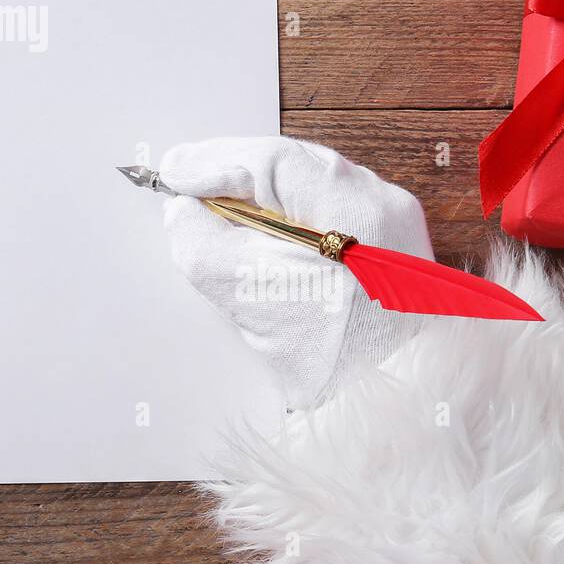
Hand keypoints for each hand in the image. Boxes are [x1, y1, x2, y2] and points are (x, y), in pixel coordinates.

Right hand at [160, 136, 432, 409]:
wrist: (392, 403)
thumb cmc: (330, 355)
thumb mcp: (251, 296)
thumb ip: (204, 243)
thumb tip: (182, 208)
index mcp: (356, 207)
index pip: (271, 161)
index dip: (214, 162)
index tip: (172, 174)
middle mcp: (382, 201)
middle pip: (291, 166)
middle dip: (234, 173)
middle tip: (184, 186)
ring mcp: (392, 221)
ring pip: (307, 186)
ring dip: (258, 193)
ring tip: (215, 211)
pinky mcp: (391, 243)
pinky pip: (326, 209)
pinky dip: (288, 213)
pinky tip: (261, 232)